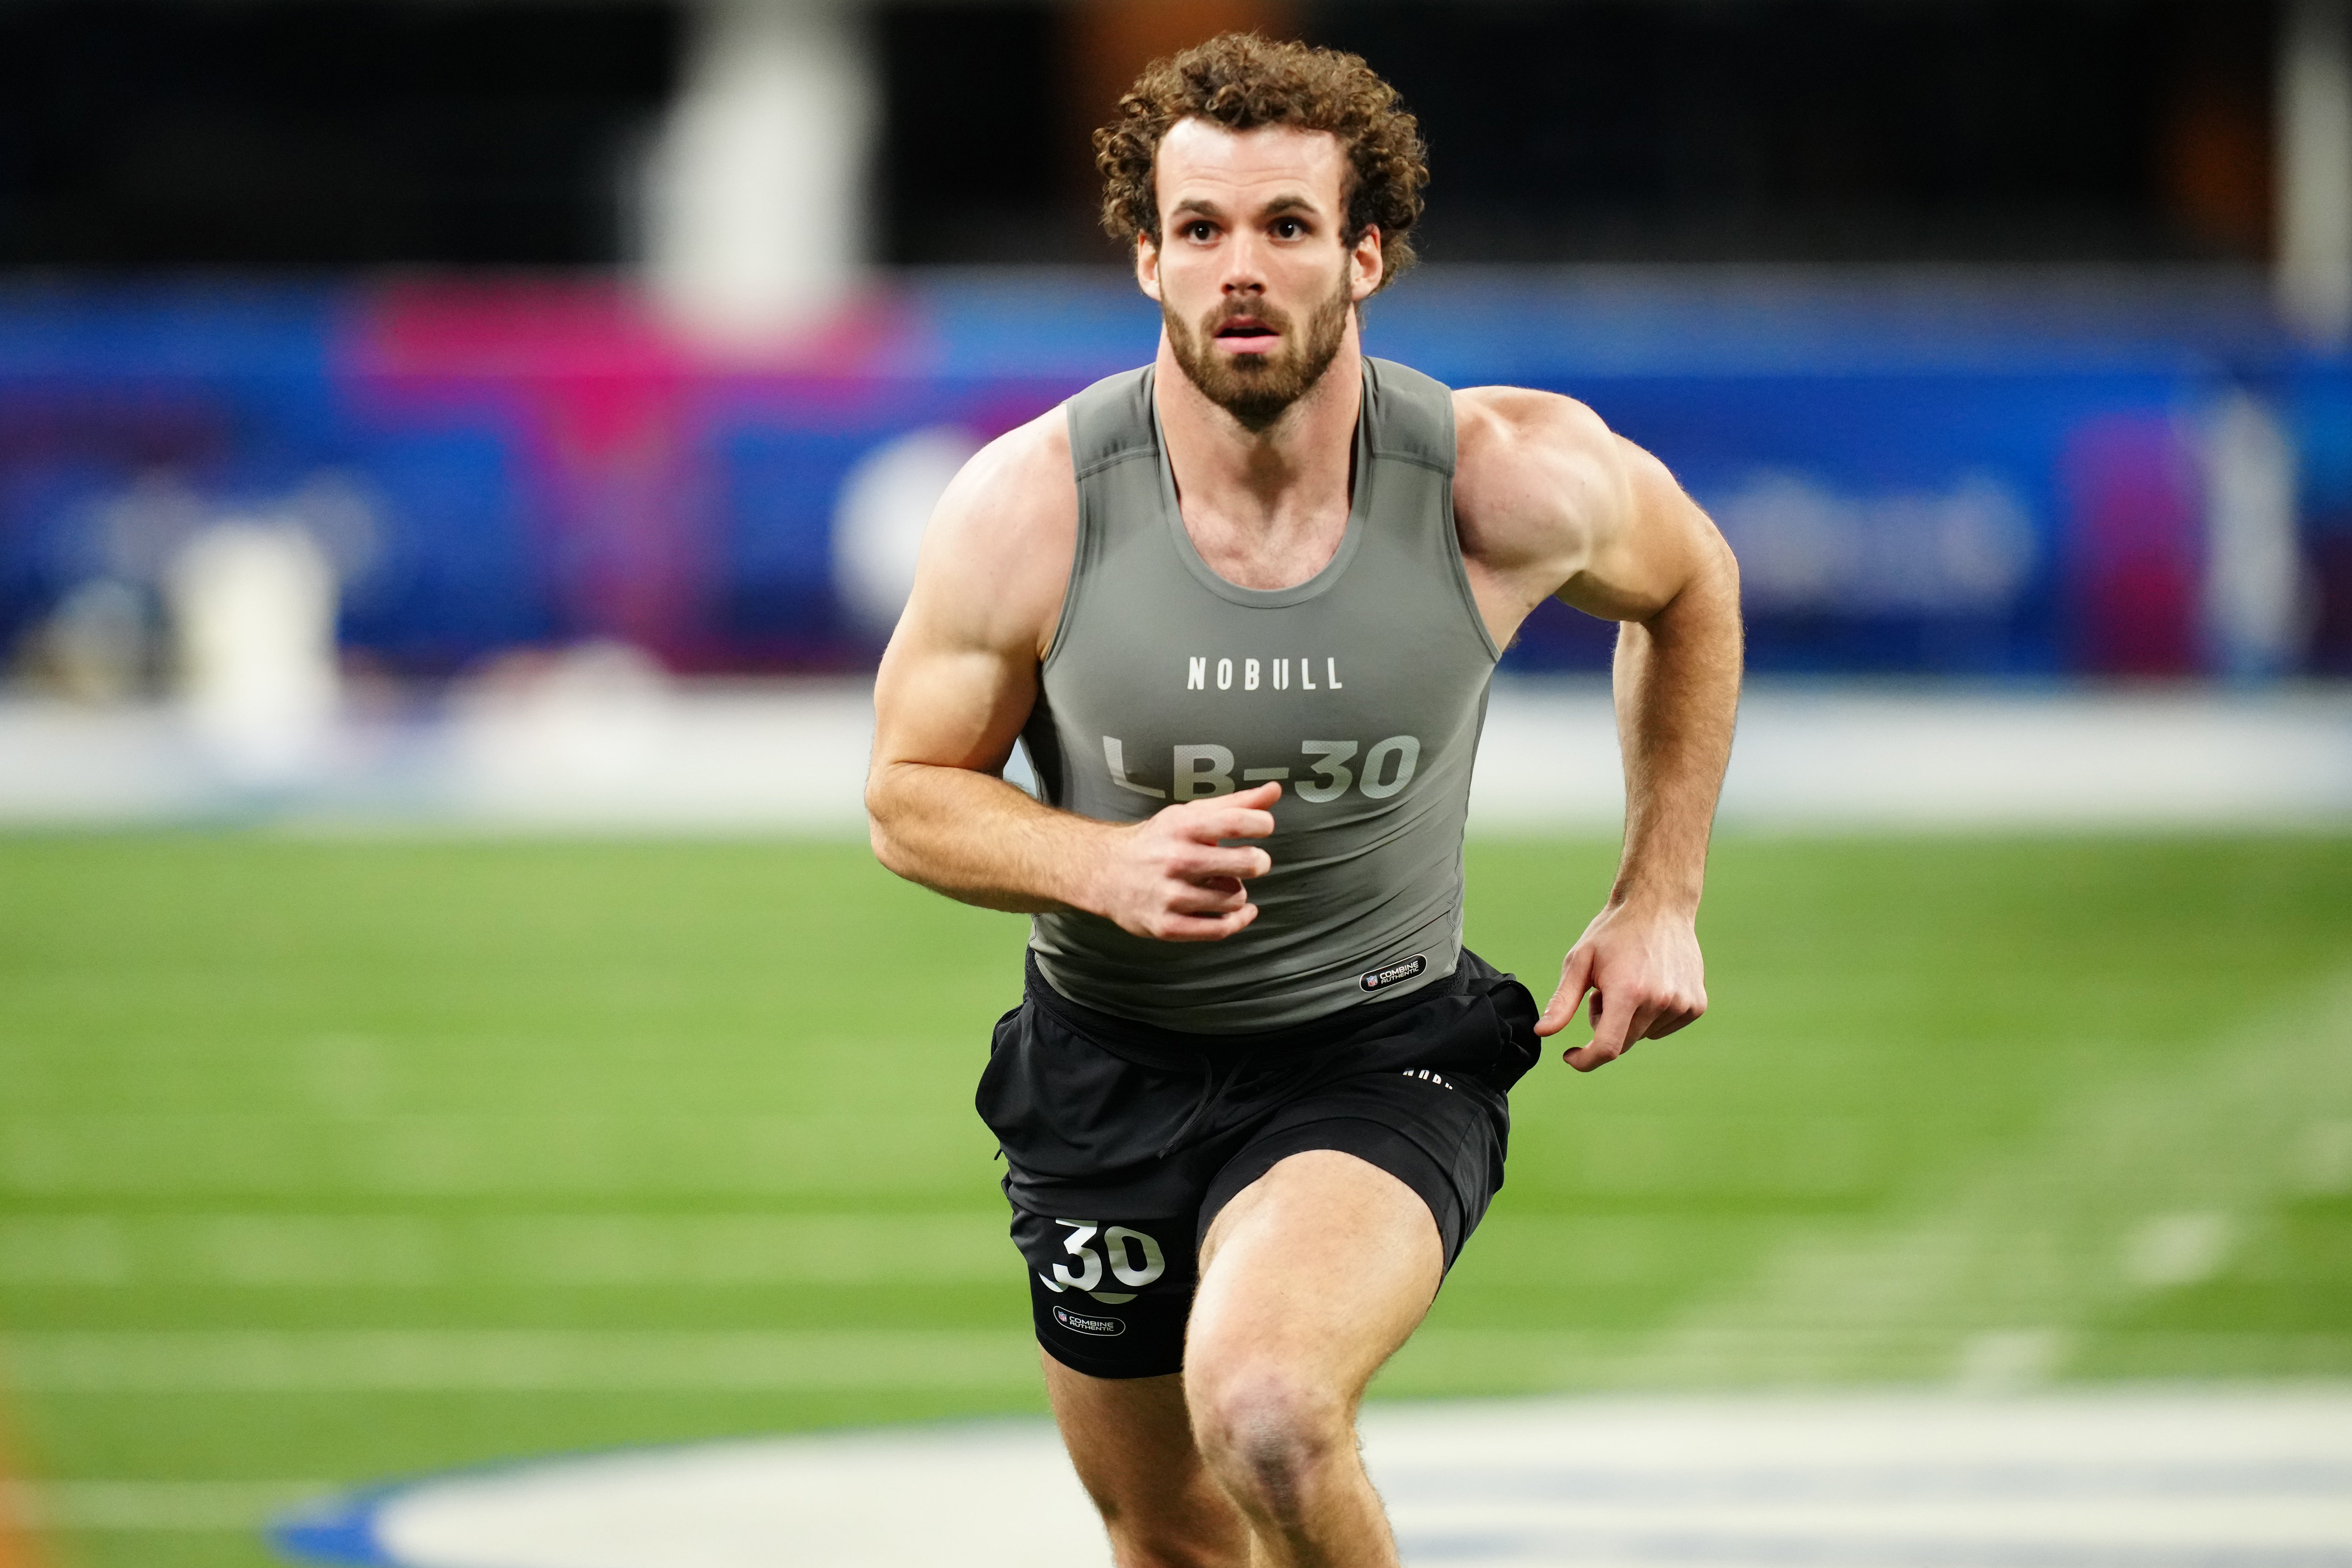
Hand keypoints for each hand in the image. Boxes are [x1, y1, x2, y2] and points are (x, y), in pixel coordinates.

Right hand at [1089, 782, 1279, 941]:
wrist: (1105, 872)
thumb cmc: (1157, 841)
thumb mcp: (1190, 815)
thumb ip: (1235, 804)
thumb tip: (1275, 790)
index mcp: (1182, 827)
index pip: (1235, 822)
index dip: (1262, 824)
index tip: (1263, 828)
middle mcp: (1175, 860)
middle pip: (1245, 863)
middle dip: (1258, 862)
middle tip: (1253, 862)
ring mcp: (1170, 896)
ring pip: (1234, 899)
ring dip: (1239, 892)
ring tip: (1225, 884)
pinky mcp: (1166, 926)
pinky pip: (1218, 930)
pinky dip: (1238, 921)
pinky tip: (1242, 912)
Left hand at [1534, 898, 1706, 1070]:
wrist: (1659, 906)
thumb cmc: (1614, 932)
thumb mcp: (1580, 961)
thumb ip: (1562, 1001)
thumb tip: (1541, 1033)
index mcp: (1628, 992)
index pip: (1608, 1047)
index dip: (1586, 1060)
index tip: (1571, 1056)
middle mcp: (1660, 1001)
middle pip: (1623, 1041)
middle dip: (1605, 1026)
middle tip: (1602, 992)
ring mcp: (1682, 1004)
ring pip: (1643, 1035)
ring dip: (1629, 1019)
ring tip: (1628, 982)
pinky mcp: (1696, 1005)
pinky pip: (1664, 1027)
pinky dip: (1651, 1015)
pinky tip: (1650, 985)